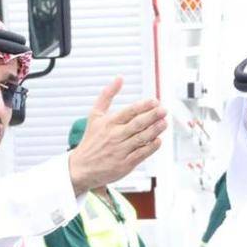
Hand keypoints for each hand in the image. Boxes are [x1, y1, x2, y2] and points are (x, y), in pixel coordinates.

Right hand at [68, 78, 167, 193]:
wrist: (82, 168)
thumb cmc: (91, 141)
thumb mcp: (94, 115)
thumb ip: (107, 95)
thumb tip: (119, 78)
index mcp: (108, 123)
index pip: (129, 111)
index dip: (143, 106)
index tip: (155, 101)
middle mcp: (114, 136)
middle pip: (137, 124)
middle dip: (152, 116)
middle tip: (163, 110)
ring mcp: (120, 151)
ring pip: (141, 138)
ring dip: (155, 130)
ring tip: (164, 123)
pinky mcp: (125, 164)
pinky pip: (141, 154)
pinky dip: (151, 147)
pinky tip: (158, 140)